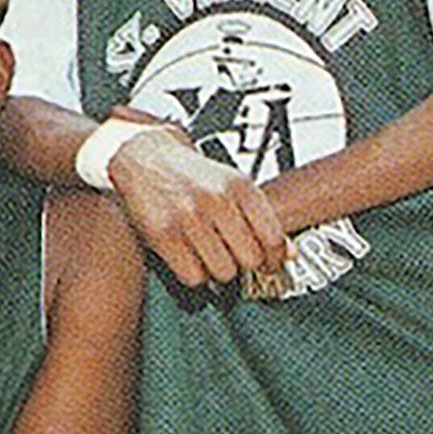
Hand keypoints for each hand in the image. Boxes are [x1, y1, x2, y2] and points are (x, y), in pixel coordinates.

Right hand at [107, 127, 288, 287]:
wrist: (144, 157)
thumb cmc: (191, 175)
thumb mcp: (232, 185)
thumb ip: (261, 217)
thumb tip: (288, 254)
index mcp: (240, 187)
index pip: (272, 238)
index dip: (274, 260)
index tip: (270, 265)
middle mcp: (217, 201)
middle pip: (249, 259)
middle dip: (244, 264)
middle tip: (235, 258)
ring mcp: (188, 219)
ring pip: (223, 272)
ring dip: (219, 271)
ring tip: (210, 256)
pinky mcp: (163, 236)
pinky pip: (193, 276)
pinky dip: (195, 275)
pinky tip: (192, 259)